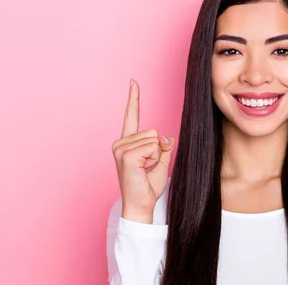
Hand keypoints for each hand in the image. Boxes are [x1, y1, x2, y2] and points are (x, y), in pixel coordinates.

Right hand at [111, 79, 174, 223]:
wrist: (142, 204)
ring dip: (155, 156)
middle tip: (148, 166)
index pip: (131, 116)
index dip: (133, 99)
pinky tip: (143, 170)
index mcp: (128, 142)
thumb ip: (163, 146)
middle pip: (153, 131)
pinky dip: (153, 159)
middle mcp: (121, 143)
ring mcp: (121, 148)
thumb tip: (166, 137)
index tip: (133, 82)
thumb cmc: (148, 185)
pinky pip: (151, 147)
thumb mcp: (161, 161)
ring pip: (153, 138)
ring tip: (145, 169)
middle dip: (158, 150)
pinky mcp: (125, 155)